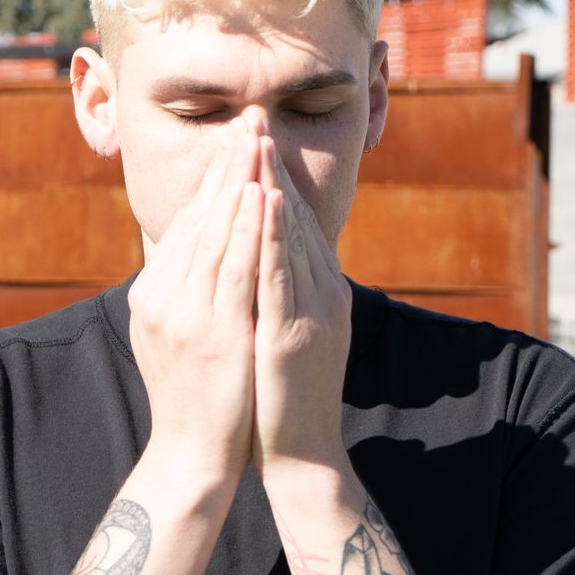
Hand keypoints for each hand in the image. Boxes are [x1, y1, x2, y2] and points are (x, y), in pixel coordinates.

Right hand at [128, 118, 263, 490]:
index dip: (213, 179)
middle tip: (248, 119)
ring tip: (256, 141)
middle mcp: (163, 295)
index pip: (186, 222)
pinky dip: (248, 229)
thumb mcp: (176, 335)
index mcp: (154, 292)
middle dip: (227, 165)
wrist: (192, 456)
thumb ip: (182, 292)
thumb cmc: (194, 398)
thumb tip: (197, 253)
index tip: (236, 139)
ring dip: (239, 182)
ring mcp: (187, 313)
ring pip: (216, 233)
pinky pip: (235, 269)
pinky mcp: (216, 332)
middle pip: (199, 216)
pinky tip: (263, 197)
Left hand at [251, 132, 351, 475]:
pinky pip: (282, 276)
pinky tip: (264, 204)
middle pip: (295, 218)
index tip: (252, 137)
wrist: (301, 454)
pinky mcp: (294, 334)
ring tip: (257, 144)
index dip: (273, 177)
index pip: (294, 222)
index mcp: (319, 291)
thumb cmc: (286, 395)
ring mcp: (312, 312)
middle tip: (253, 119)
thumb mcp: (285, 331)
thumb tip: (263, 258)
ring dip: (273, 188)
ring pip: (291, 238)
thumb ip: (282, 292)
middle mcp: (322, 293)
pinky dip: (274, 237)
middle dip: (271, 168)